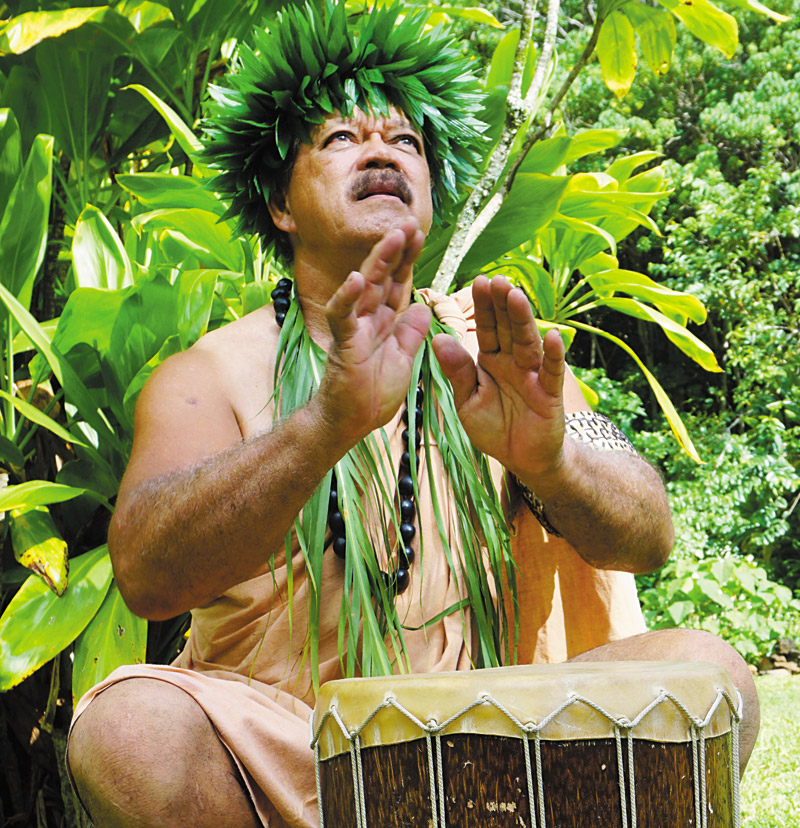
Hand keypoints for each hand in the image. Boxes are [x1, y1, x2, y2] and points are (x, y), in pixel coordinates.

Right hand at [317, 217, 431, 443]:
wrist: (350, 423)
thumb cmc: (372, 394)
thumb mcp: (404, 359)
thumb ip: (411, 333)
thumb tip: (423, 307)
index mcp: (384, 322)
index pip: (397, 283)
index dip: (408, 260)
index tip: (420, 235)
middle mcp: (368, 319)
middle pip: (383, 277)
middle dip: (396, 249)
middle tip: (410, 222)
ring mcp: (354, 328)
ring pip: (365, 288)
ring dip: (378, 262)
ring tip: (393, 237)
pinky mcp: (342, 344)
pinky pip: (342, 316)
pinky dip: (347, 297)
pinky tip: (355, 278)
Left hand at [432, 275, 566, 480]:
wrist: (522, 459)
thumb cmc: (494, 428)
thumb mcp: (467, 400)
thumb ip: (457, 371)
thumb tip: (438, 339)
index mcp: (491, 360)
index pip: (487, 328)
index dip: (484, 306)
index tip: (478, 281)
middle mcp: (513, 362)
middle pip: (508, 328)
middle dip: (502, 304)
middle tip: (496, 279)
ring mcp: (533, 376)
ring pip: (528, 343)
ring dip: (523, 320)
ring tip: (516, 296)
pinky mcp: (549, 395)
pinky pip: (551, 373)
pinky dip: (554, 356)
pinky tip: (554, 336)